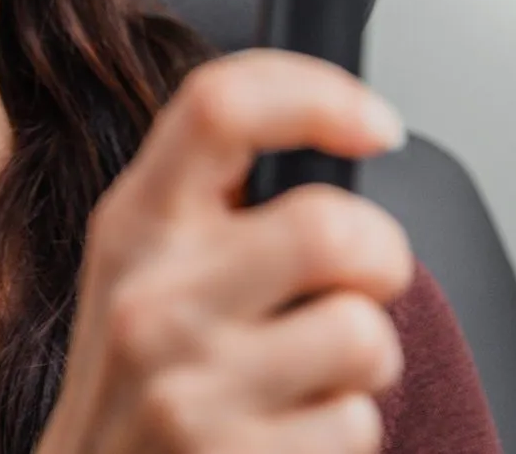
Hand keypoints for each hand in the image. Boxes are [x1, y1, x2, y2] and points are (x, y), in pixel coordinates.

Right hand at [36, 52, 412, 453]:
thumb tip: (341, 136)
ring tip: (309, 369)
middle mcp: (151, 295)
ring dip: (364, 358)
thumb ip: (216, 194)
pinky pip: (356, 424)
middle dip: (380, 257)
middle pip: (329, 228)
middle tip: (355, 280)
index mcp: (135, 220)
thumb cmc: (141, 371)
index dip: (319, 96)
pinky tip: (286, 430)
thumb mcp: (145, 259)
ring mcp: (187, 385)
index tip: (375, 126)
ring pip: (363, 334)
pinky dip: (343, 430)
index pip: (222, 105)